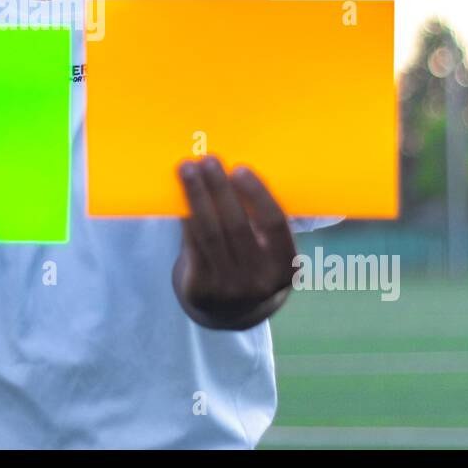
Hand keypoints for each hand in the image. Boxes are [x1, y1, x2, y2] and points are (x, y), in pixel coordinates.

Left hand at [172, 155, 296, 329]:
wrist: (232, 308)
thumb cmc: (253, 261)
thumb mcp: (270, 249)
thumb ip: (260, 218)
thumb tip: (233, 169)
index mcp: (286, 265)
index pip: (275, 224)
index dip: (257, 194)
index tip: (240, 168)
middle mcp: (260, 280)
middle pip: (236, 226)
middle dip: (219, 189)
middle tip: (207, 159)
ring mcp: (229, 287)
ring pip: (210, 233)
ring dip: (196, 196)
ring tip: (187, 169)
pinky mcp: (201, 288)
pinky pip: (192, 244)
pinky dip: (186, 217)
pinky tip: (181, 195)